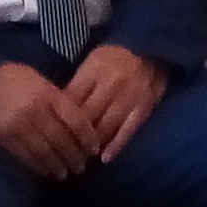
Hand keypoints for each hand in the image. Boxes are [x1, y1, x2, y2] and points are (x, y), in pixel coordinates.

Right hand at [0, 60, 94, 181]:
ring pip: (46, 152)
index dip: (87, 138)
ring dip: (58, 166)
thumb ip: (56, 100)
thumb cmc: (11, 78)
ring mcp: (19, 126)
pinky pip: (27, 157)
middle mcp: (36, 111)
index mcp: (47, 93)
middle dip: (74, 156)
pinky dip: (39, 166)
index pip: (75, 120)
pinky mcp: (5, 138)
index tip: (94, 149)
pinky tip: (45, 171)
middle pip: (62, 140)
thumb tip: (74, 124)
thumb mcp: (38, 81)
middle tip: (81, 167)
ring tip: (64, 174)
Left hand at [57, 44, 168, 162]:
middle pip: (87, 115)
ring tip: (82, 158)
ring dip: (92, 144)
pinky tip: (105, 159)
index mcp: (94, 68)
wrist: (153, 48)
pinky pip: (128, 130)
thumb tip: (58, 108)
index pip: (72, 98)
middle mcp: (111, 82)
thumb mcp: (94, 60)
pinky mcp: (145, 107)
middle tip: (64, 152)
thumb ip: (79, 82)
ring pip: (106, 126)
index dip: (60, 118)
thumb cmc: (118, 56)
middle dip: (74, 136)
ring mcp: (129, 96)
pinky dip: (116, 145)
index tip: (53, 134)